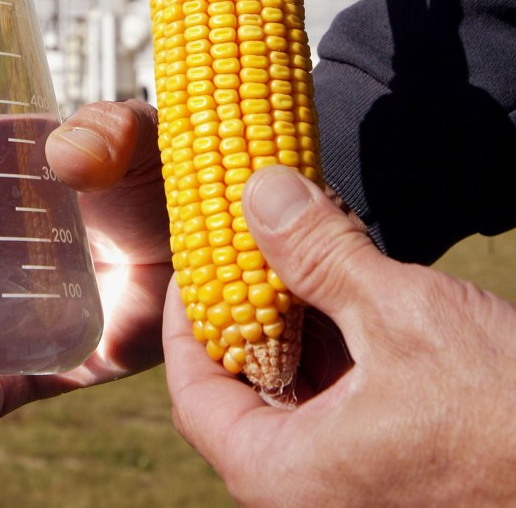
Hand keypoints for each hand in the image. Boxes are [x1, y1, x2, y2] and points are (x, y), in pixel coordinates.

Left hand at [164, 164, 515, 507]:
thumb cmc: (503, 414)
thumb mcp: (404, 316)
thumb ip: (320, 254)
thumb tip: (259, 191)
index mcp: (290, 478)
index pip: (194, 397)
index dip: (185, 321)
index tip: (197, 259)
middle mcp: (313, 496)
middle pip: (243, 395)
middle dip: (247, 311)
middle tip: (251, 242)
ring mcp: (357, 488)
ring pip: (295, 400)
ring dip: (296, 325)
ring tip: (303, 253)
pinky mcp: (396, 473)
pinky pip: (341, 410)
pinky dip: (337, 352)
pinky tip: (352, 293)